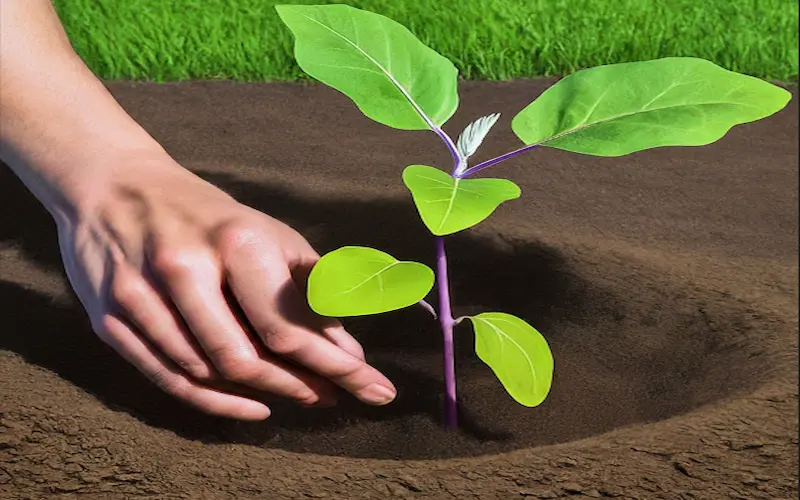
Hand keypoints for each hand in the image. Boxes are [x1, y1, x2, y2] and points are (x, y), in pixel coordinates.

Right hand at [57, 155, 395, 419]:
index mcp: (234, 242)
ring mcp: (140, 298)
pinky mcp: (110, 320)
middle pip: (245, 359)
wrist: (116, 186)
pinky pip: (167, 379)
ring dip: (263, 395)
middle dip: (301, 386)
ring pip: (206, 374)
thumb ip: (309, 290)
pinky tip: (252, 406)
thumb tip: (346, 350)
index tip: (376, 390)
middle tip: (335, 396)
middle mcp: (184, 270)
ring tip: (304, 396)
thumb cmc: (210, 217)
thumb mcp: (269, 235)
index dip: (336, 367)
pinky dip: (214, 402)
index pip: (288, 326)